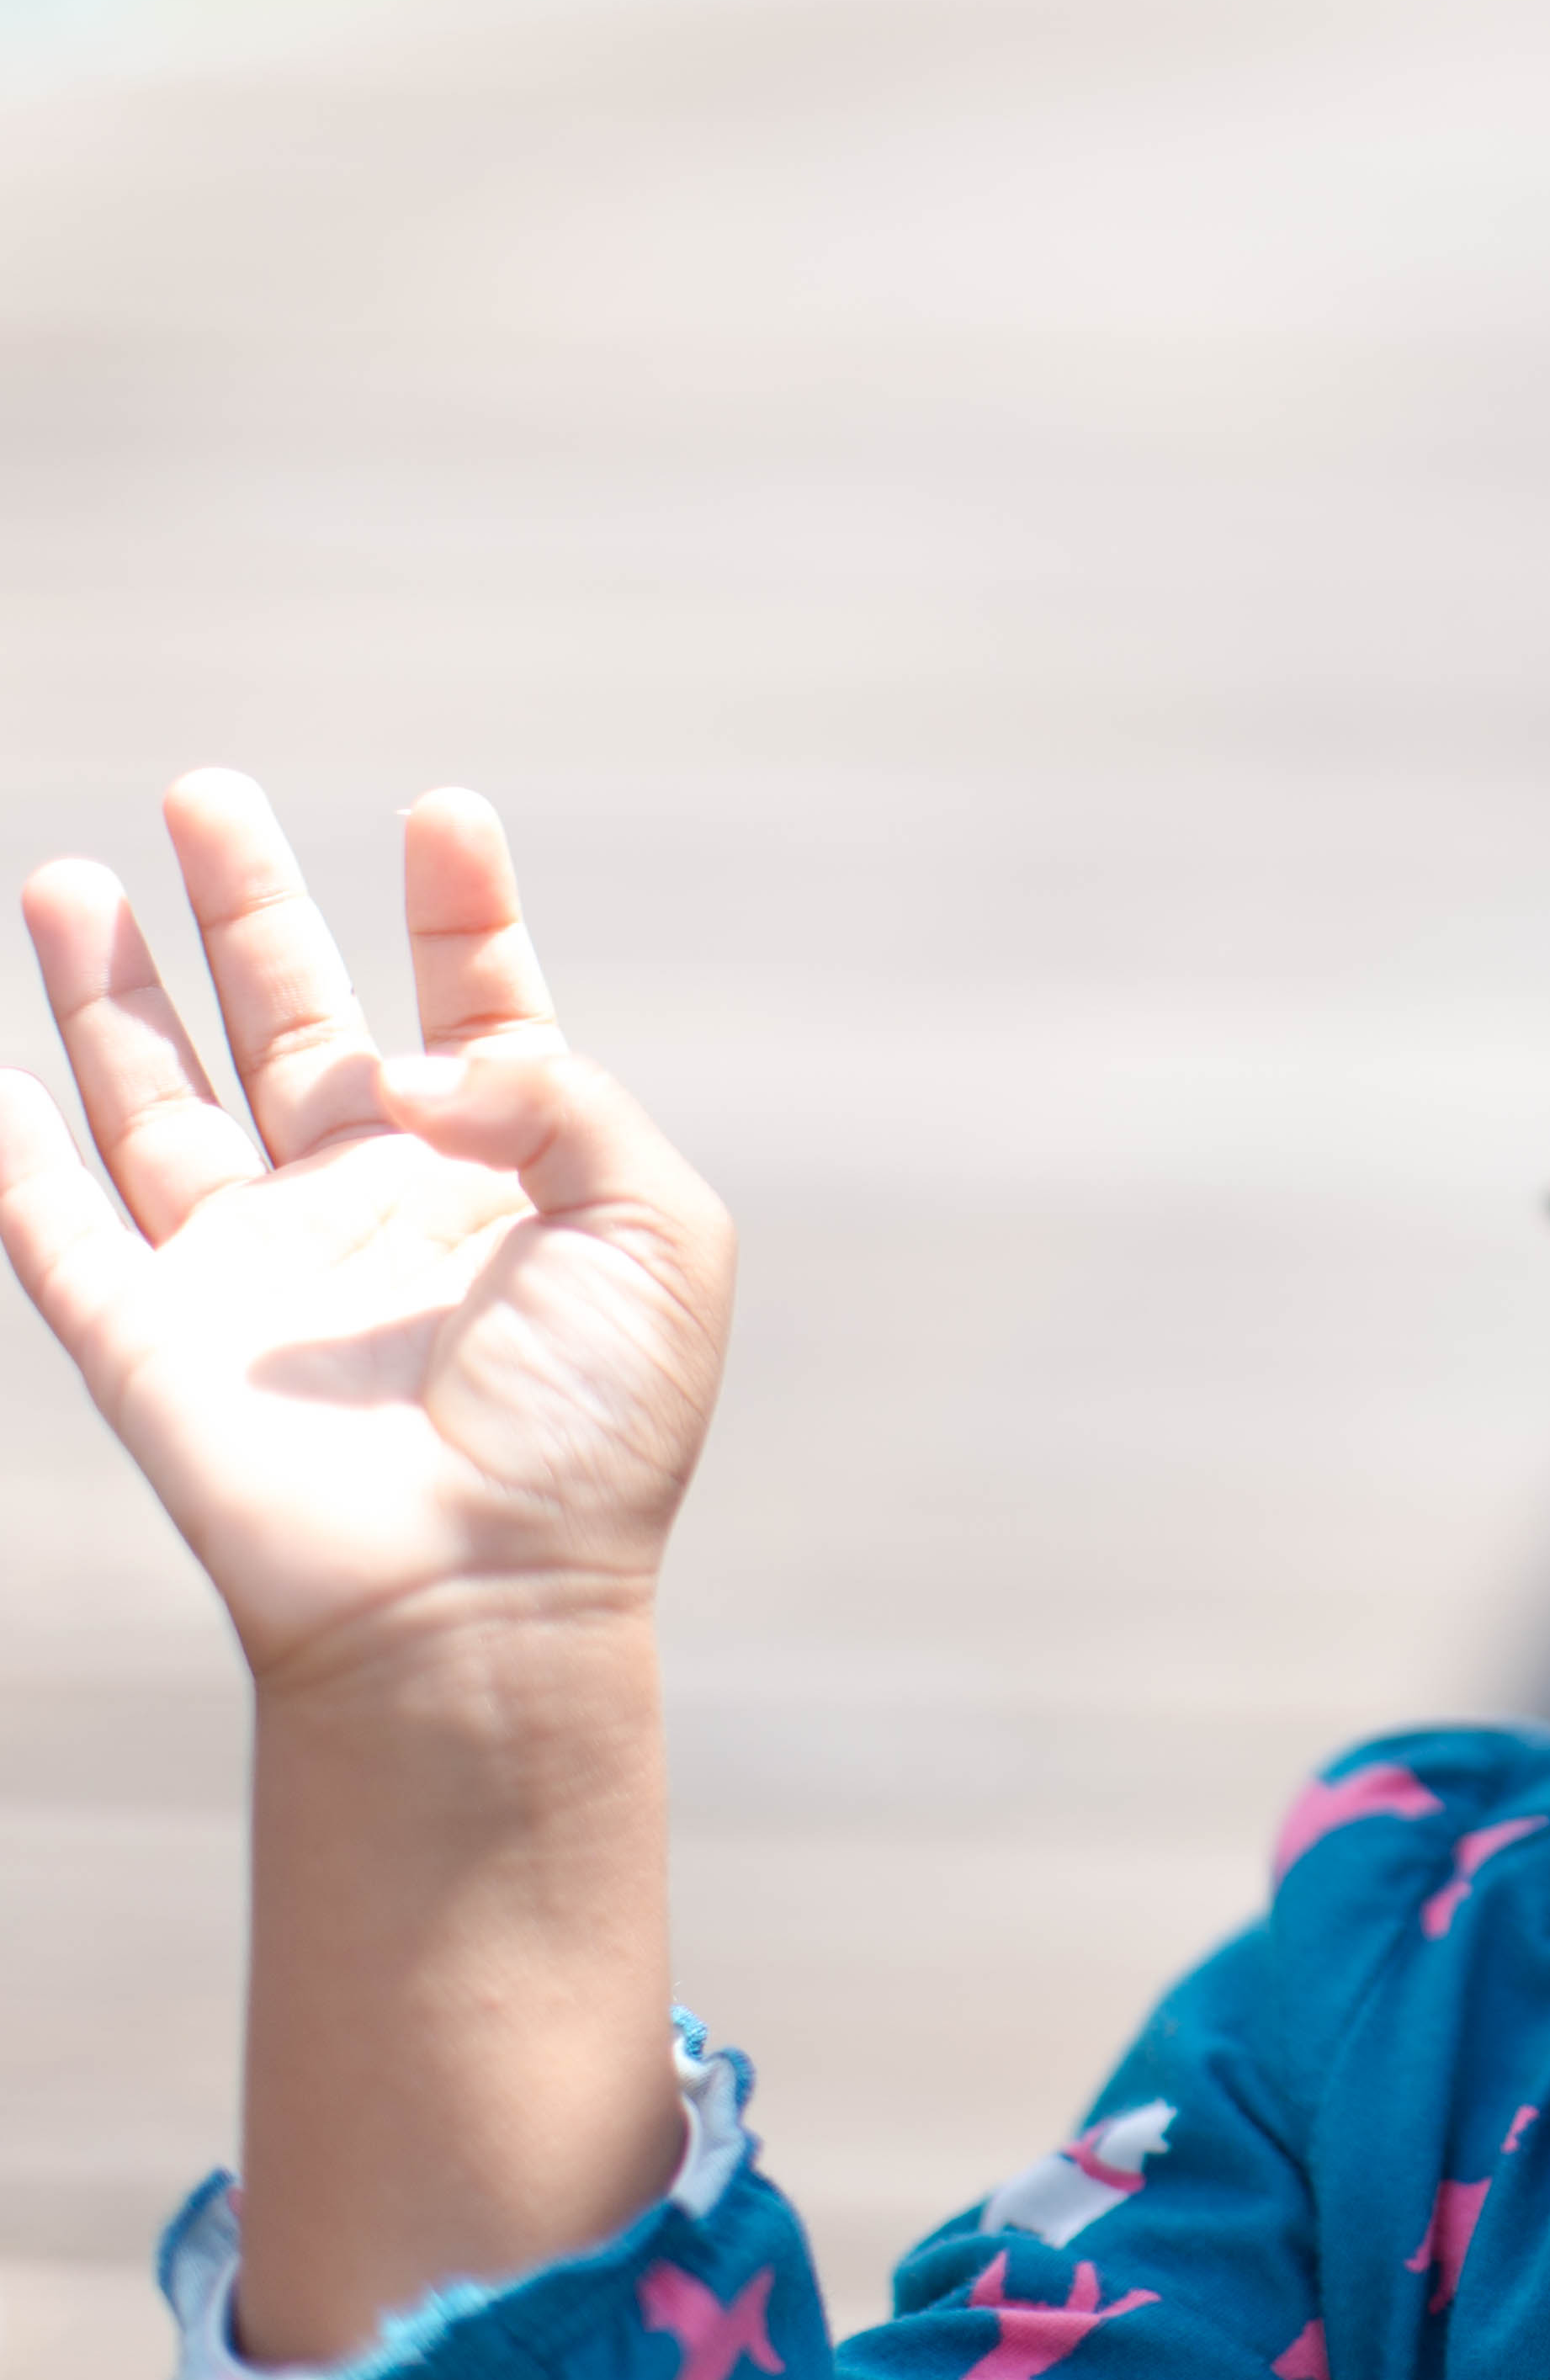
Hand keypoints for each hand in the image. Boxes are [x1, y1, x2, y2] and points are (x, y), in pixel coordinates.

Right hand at [0, 773, 733, 1687]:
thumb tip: (427, 1058)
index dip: (458, 911)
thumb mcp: (655, 1229)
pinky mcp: (152, 1336)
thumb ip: (563, 1099)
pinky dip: (11, 1153)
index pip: (479, 1010)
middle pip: (293, 1018)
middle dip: (246, 905)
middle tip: (207, 791)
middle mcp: (370, 1203)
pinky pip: (58, 1229)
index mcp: (502, 1175)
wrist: (486, 1589)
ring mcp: (253, 1267)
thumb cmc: (594, 1423)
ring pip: (159, 1095)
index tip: (444, 813)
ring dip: (108, 990)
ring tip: (74, 876)